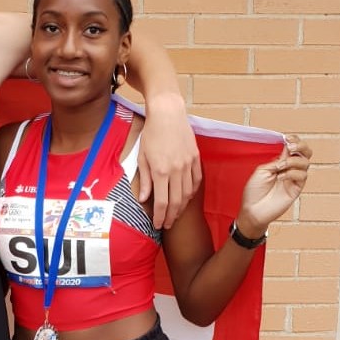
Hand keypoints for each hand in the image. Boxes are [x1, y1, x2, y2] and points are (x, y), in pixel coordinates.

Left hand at [137, 93, 201, 228]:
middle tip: (167, 225)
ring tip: (176, 214)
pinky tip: (187, 197)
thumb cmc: (151, 134)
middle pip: (176, 202)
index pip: (162, 202)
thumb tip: (144, 199)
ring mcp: (188, 164)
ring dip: (182, 207)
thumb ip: (144, 180)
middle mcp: (176, 170)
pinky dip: (192, 192)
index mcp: (160, 171)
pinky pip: (196, 181)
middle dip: (171, 217)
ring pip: (187, 193)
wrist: (168, 114)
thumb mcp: (142, 157)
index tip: (158, 225)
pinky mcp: (196, 158)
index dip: (160, 217)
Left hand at [237, 135, 311, 235]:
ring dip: (293, 161)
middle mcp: (290, 168)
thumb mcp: (262, 170)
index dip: (294, 140)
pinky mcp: (297, 188)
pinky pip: (302, 176)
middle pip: (306, 152)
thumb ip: (275, 159)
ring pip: (305, 163)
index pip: (293, 147)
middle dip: (301, 146)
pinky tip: (281, 178)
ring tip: (279, 167)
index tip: (286, 138)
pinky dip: (292, 173)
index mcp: (280, 161)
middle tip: (290, 147)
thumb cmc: (254, 191)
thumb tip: (286, 148)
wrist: (253, 209)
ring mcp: (294, 178)